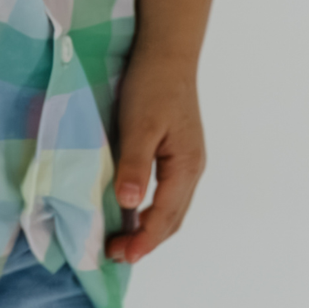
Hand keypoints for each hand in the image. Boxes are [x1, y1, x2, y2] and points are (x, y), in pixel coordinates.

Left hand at [106, 50, 205, 263]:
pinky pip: (168, 191)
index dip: (144, 240)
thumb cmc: (152, 85)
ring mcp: (188, 160)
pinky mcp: (178, 150)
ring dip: (150, 227)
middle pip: (173, 218)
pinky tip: (133, 207)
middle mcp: (192, 168)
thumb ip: (135, 165)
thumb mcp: (139, 125)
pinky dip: (152, 208)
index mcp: (186, 166)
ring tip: (122, 238)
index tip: (121, 256)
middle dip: (147, 240)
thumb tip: (128, 205)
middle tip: (116, 254)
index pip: (165, 216)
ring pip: (172, 206)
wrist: (166, 51)